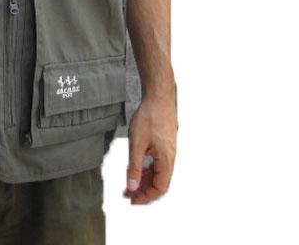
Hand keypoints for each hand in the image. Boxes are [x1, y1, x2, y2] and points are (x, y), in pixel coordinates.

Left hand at [123, 90, 177, 204]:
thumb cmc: (149, 118)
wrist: (158, 97)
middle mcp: (170, 158)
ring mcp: (168, 152)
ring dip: (144, 180)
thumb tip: (131, 187)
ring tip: (129, 183)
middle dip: (143, 190)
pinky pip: (157, 164)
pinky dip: (146, 169)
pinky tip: (135, 168)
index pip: (159, 188)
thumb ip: (134, 167)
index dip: (146, 197)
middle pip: (159, 183)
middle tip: (128, 194)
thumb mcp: (137, 144)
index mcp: (167, 160)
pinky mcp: (164, 145)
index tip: (132, 200)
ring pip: (157, 173)